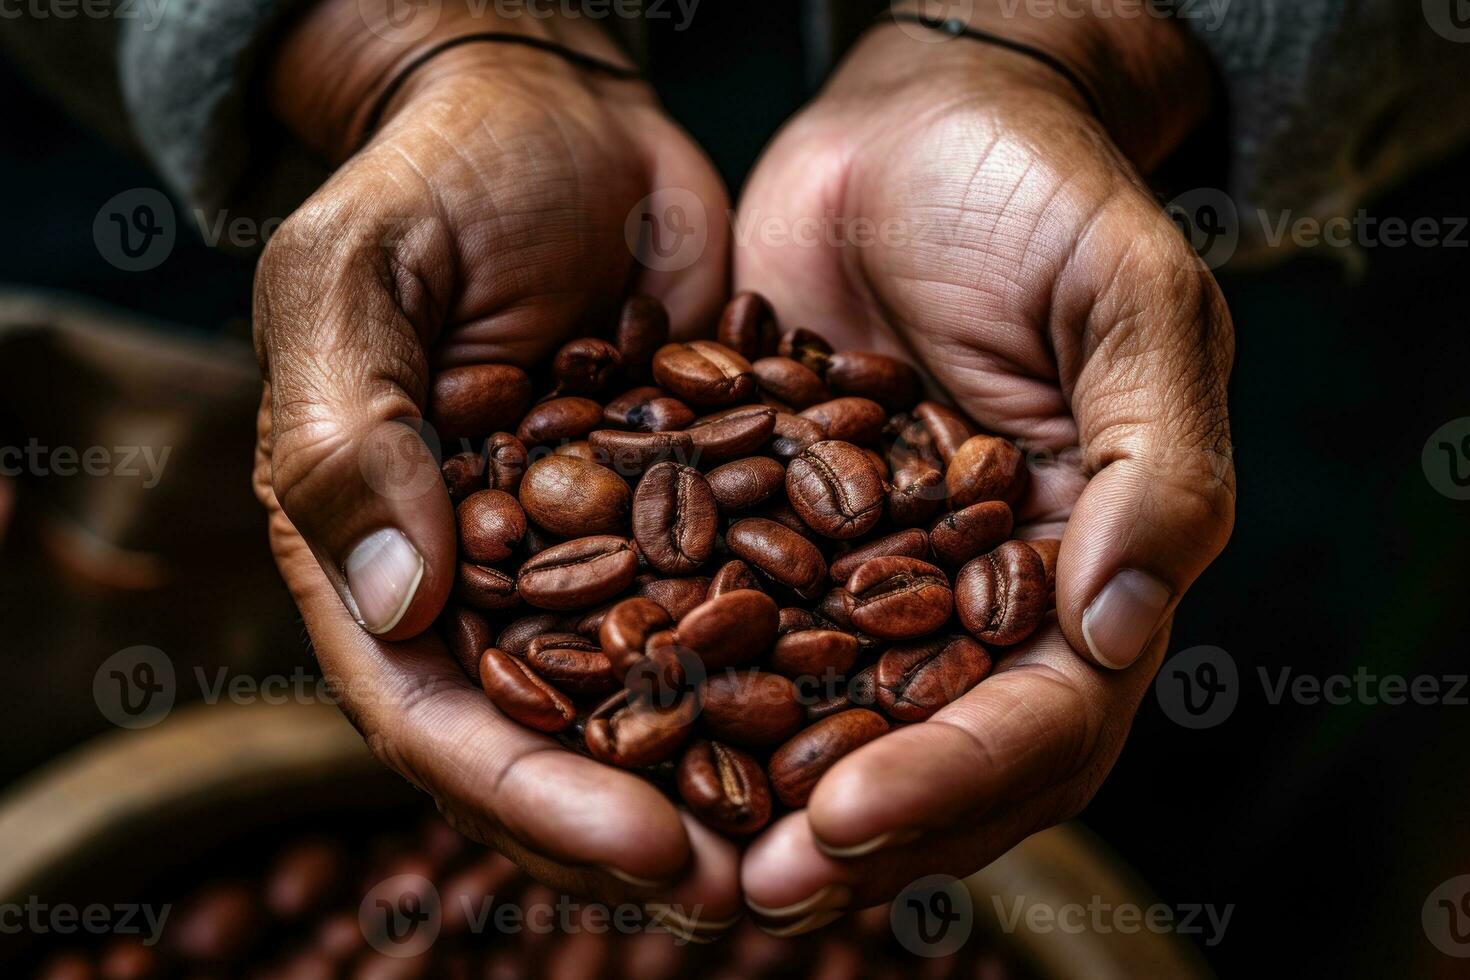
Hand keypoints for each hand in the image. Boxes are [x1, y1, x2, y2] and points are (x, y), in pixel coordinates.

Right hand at [252, 0, 736, 931]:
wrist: (553, 113)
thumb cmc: (434, 178)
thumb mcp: (358, 281)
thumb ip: (351, 432)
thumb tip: (393, 599)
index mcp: (376, 548)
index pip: (434, 712)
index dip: (531, 796)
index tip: (644, 848)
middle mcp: (483, 579)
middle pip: (549, 742)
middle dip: (640, 827)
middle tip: (749, 890)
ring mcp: (587, 554)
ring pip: (646, 700)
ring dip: (723, 778)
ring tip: (819, 844)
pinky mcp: (679, 511)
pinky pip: (727, 608)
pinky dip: (785, 668)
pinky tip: (864, 716)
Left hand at [732, 9, 1234, 928]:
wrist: (919, 122)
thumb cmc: (1044, 193)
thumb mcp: (1133, 302)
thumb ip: (1154, 462)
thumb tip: (1120, 629)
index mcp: (1090, 567)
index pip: (1045, 718)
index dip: (955, 778)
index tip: (848, 816)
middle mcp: (982, 597)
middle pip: (932, 754)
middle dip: (848, 829)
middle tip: (746, 886)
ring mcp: (876, 572)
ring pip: (828, 717)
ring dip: (756, 794)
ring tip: (674, 853)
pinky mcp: (783, 531)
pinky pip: (738, 628)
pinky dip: (687, 686)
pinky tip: (615, 726)